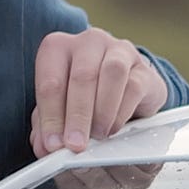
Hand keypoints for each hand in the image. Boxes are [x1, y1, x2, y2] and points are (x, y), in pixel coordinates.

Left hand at [34, 28, 170, 152]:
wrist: (123, 89)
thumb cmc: (85, 95)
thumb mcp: (59, 108)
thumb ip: (47, 126)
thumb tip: (44, 147)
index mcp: (58, 47)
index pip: (50, 81)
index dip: (50, 116)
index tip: (54, 144)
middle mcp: (88, 42)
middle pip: (82, 76)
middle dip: (77, 116)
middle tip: (76, 145)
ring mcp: (119, 50)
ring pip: (112, 73)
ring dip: (102, 110)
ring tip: (97, 135)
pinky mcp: (143, 68)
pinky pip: (134, 87)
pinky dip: (122, 112)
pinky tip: (113, 128)